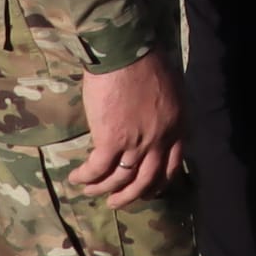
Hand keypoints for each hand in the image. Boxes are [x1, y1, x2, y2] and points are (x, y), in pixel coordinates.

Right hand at [73, 52, 187, 203]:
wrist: (126, 53)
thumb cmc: (146, 63)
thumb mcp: (170, 91)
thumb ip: (164, 114)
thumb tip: (151, 125)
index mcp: (178, 126)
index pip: (173, 165)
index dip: (159, 182)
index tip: (149, 190)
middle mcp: (161, 139)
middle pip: (148, 179)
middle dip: (132, 195)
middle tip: (117, 202)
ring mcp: (137, 142)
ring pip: (122, 178)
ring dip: (104, 189)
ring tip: (92, 192)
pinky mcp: (111, 140)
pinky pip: (98, 168)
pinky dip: (87, 177)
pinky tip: (77, 178)